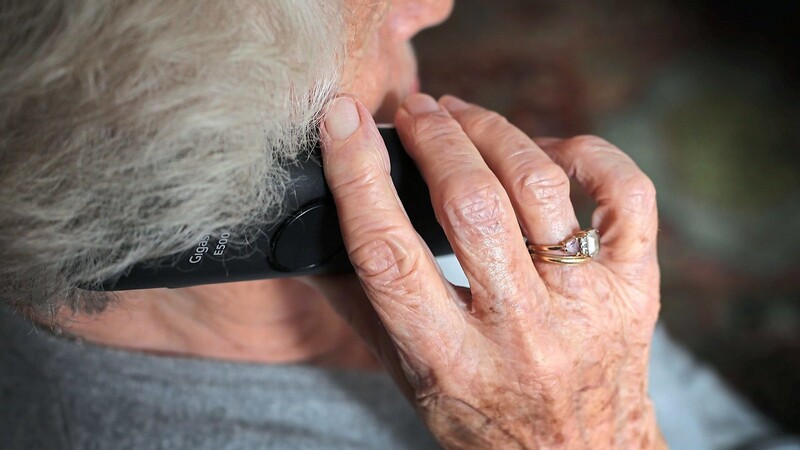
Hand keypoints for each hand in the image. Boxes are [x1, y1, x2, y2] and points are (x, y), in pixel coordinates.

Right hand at [310, 93, 664, 448]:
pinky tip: (548, 149)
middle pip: (471, 206)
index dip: (359, 176)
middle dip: (434, 138)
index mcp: (450, 360)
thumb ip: (361, 309)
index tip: (343, 121)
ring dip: (493, 131)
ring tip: (462, 116)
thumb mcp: (410, 378)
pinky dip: (586, 151)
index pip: (390, 254)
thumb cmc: (484, 418)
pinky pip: (624, 192)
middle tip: (414, 108)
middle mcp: (521, 332)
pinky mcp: (634, 286)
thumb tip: (309, 242)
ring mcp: (586, 306)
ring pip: (539, 185)